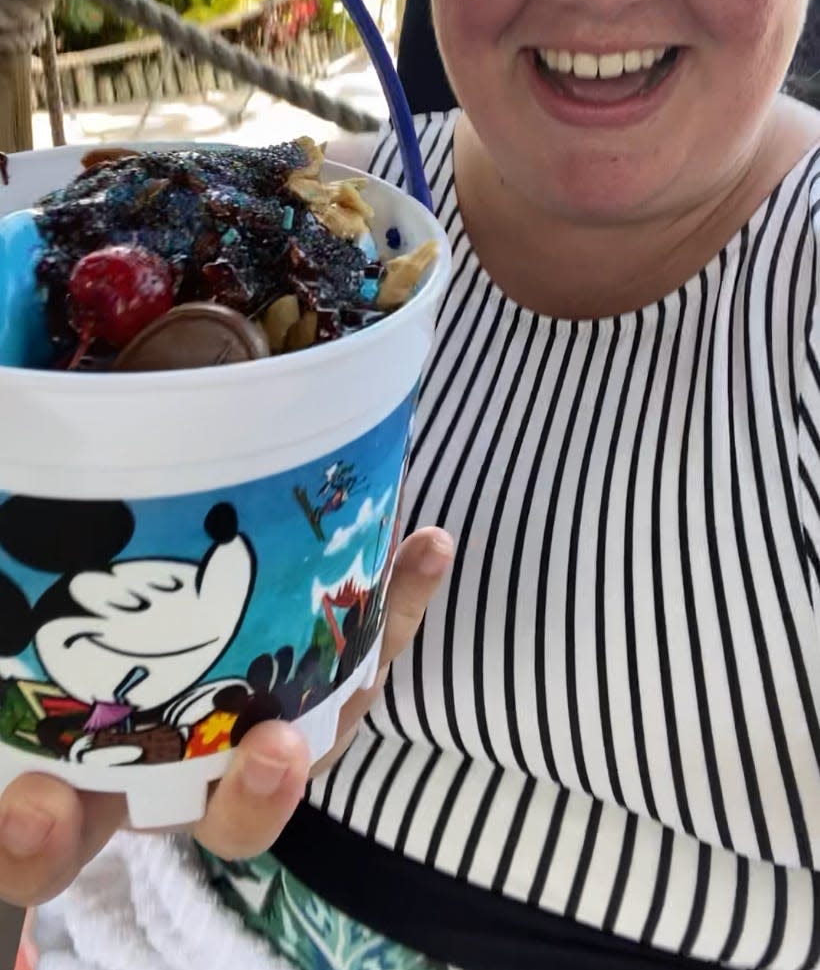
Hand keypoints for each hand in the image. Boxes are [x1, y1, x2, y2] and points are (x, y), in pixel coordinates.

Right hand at [0, 525, 452, 905]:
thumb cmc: (37, 602)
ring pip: (295, 746)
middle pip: (201, 818)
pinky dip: (396, 603)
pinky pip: (356, 657)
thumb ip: (1, 591)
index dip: (24, 842)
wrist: (80, 559)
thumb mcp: (9, 615)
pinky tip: (426, 543)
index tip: (32, 807)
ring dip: (338, 708)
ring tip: (374, 634)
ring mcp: (233, 724)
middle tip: (267, 753)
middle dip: (241, 803)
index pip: (30, 846)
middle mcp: (153, 766)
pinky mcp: (305, 673)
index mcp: (58, 767)